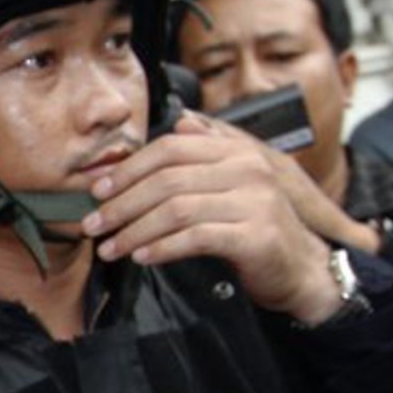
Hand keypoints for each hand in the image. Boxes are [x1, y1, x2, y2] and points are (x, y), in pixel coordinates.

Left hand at [81, 114, 339, 324]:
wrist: (300, 268)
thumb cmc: (254, 227)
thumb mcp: (229, 185)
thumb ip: (203, 157)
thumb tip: (177, 124)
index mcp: (236, 152)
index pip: (169, 149)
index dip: (128, 169)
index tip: (97, 191)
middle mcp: (248, 170)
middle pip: (167, 180)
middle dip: (121, 204)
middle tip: (93, 225)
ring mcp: (256, 201)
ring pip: (176, 210)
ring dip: (133, 231)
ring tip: (109, 248)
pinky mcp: (257, 235)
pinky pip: (195, 237)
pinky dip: (161, 248)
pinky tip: (141, 257)